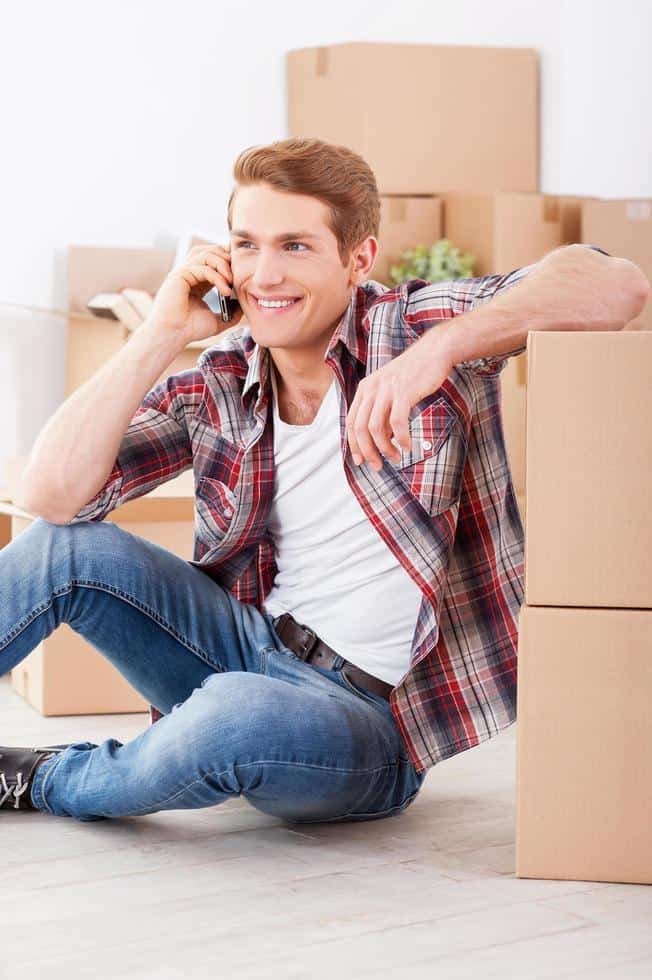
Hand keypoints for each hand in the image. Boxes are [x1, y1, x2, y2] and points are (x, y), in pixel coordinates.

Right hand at [147, 243, 242, 343]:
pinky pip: (203, 268)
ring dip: (223, 265)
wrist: (173, 336)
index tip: (242, 273)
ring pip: (206, 254)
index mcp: (197, 280)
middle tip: (238, 274)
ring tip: (232, 282)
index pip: (214, 260)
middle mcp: (188, 273)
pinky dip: (217, 277)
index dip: (228, 261)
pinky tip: (226, 291)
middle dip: (226, 258)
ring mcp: (182, 272)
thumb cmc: (190, 330)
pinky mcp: (179, 275)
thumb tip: (244, 306)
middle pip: (209, 250)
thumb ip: (231, 312)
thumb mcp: (218, 320)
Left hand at [346, 333, 454, 470]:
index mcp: (365, 389)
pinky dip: (401, 439)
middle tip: (378, 466)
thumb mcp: (391, 391)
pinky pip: (397, 423)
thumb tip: (382, 439)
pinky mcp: (403, 392)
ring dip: (385, 448)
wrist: (434, 352)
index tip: (361, 461)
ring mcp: (387, 390)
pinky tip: (408, 446)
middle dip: (367, 452)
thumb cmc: (414, 374)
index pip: (351, 422)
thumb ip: (383, 413)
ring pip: (376, 428)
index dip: (354, 445)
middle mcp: (372, 389)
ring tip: (396, 458)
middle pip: (360, 428)